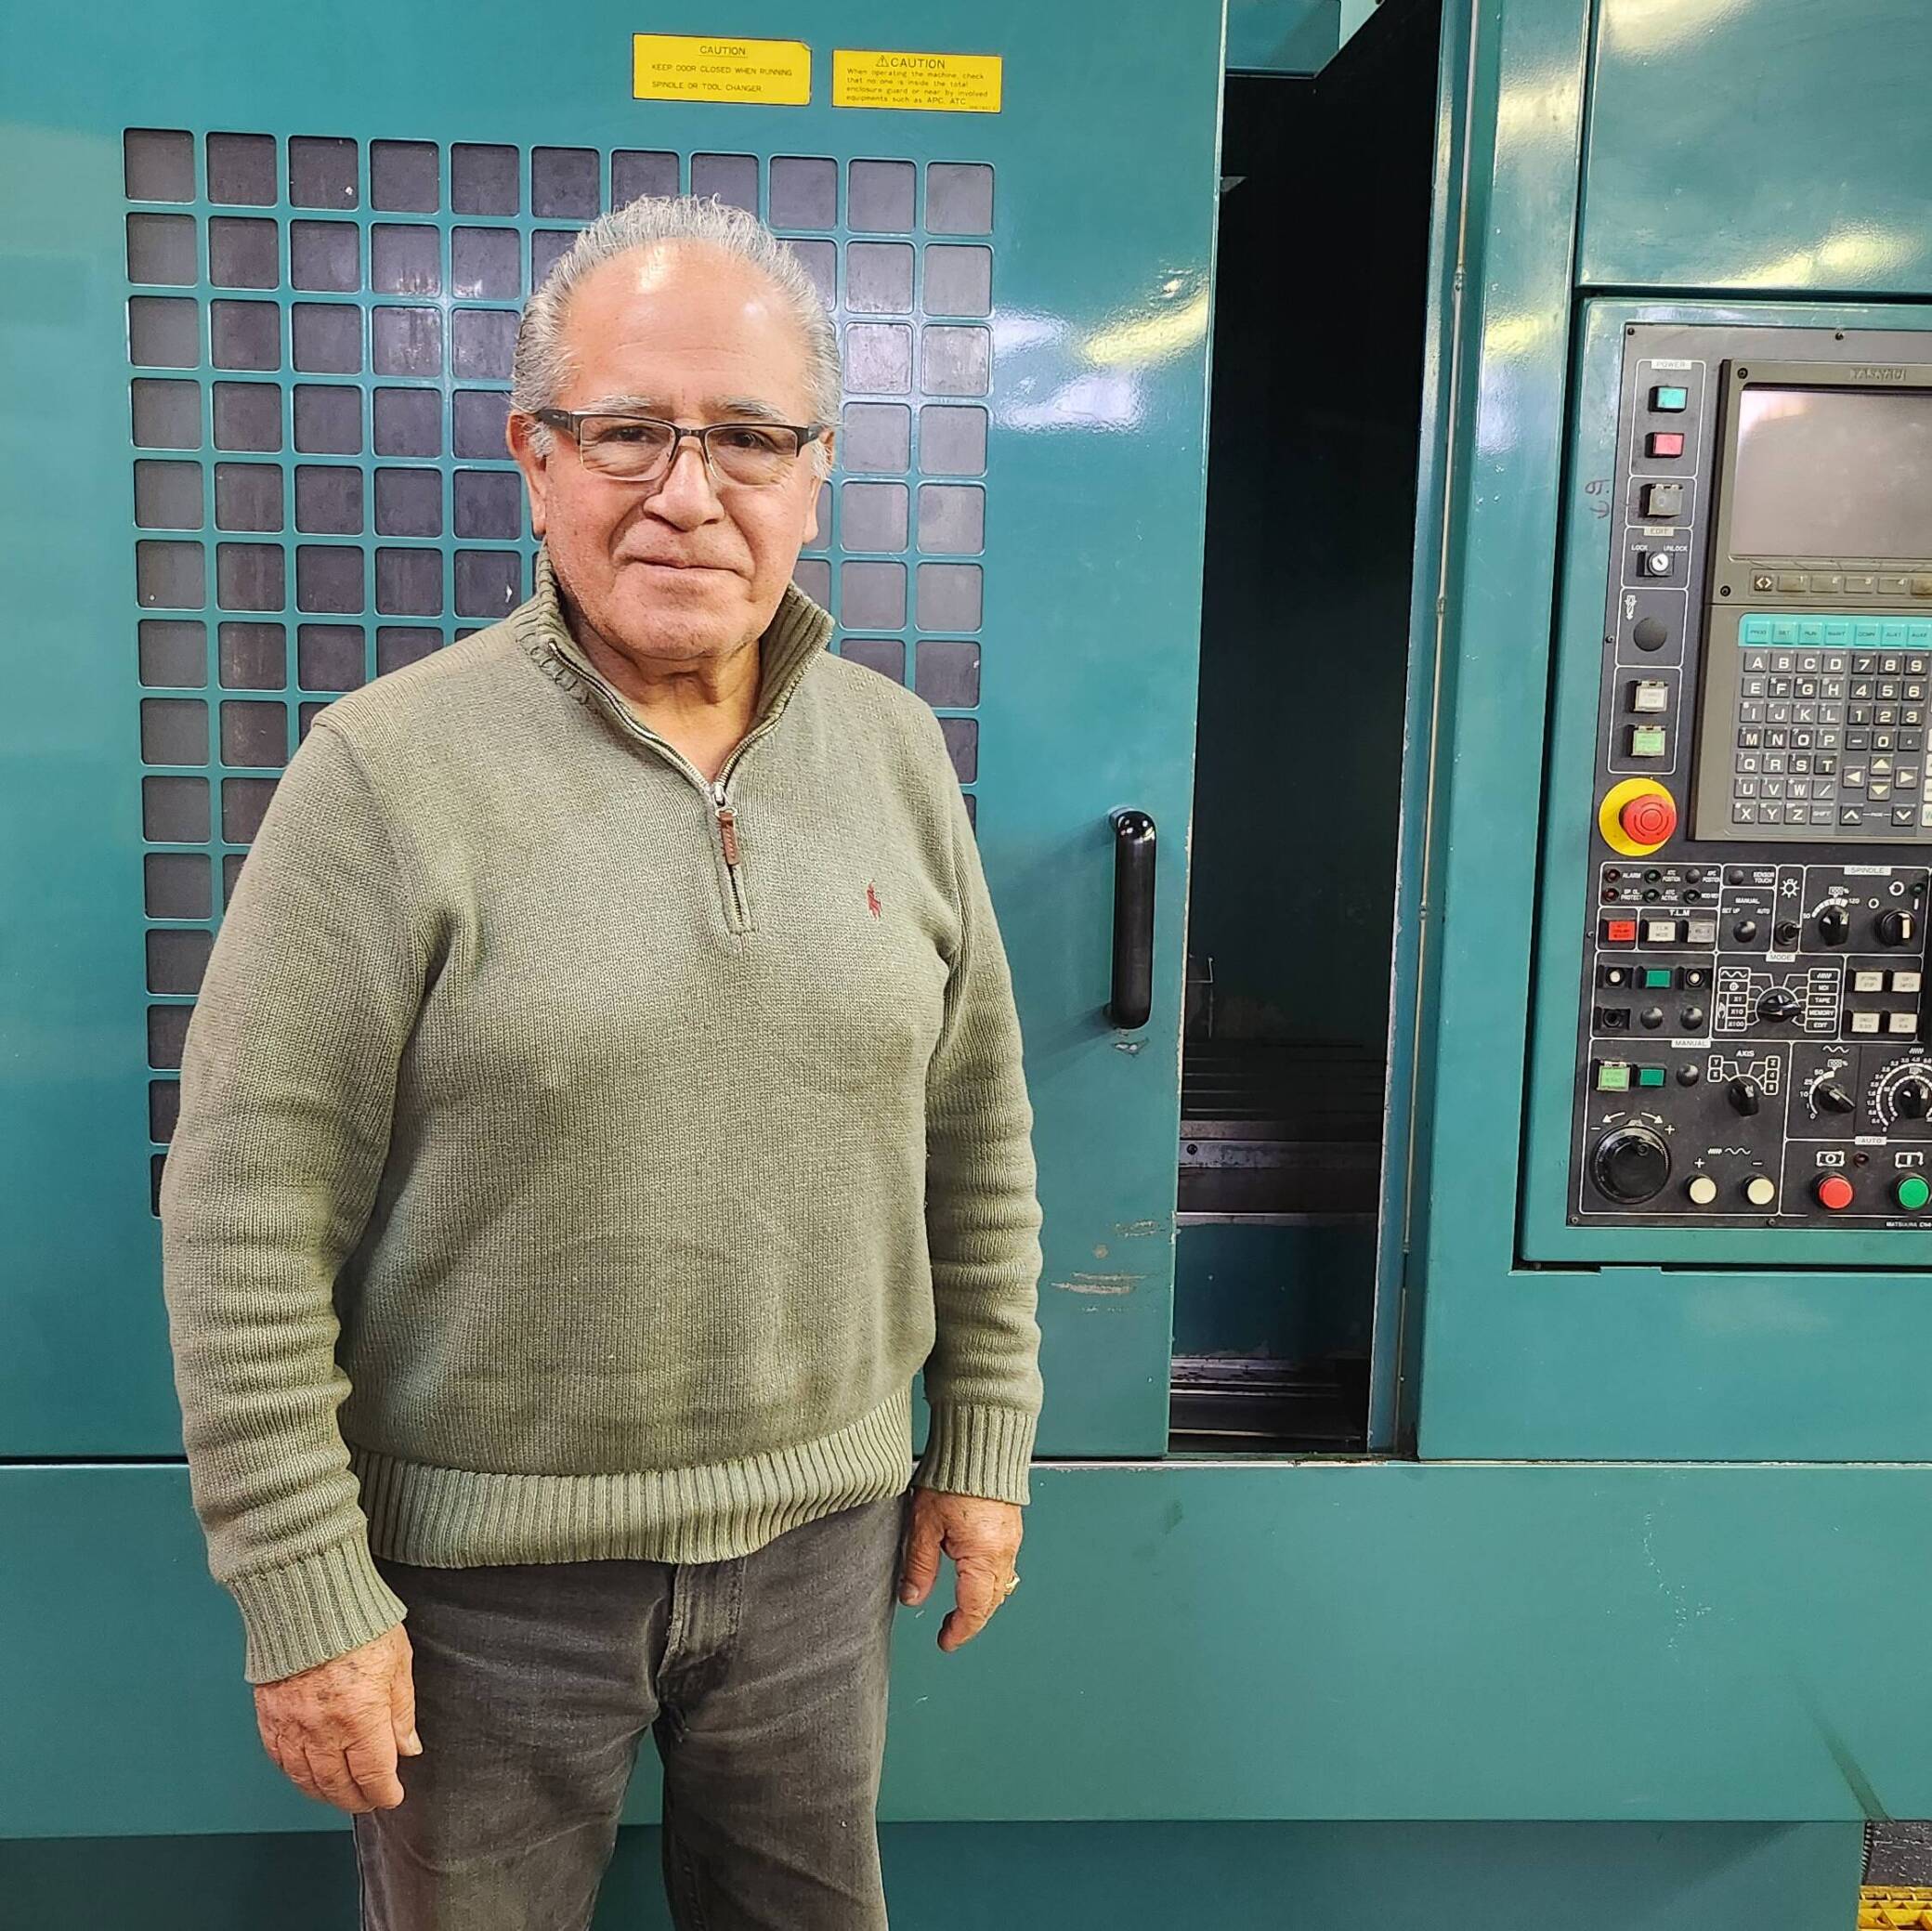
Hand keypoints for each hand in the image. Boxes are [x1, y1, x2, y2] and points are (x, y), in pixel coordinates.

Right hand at [253, 1622, 420, 1813]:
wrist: (308, 1597)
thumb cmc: (357, 1622)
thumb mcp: (398, 1662)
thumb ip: (402, 1710)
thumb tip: (407, 1748)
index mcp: (361, 1716)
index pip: (373, 1775)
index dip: (384, 1793)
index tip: (392, 1796)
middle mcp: (322, 1729)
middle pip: (338, 1785)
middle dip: (356, 1799)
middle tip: (369, 1800)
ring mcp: (291, 1726)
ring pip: (306, 1779)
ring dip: (325, 1793)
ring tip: (341, 1794)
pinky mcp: (269, 1717)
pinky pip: (279, 1760)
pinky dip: (295, 1775)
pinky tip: (307, 1775)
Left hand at [896, 1488, 1022, 1651]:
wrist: (980, 1444)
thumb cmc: (954, 1477)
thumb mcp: (925, 1525)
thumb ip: (919, 1565)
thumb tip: (912, 1597)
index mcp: (982, 1556)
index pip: (973, 1609)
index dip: (959, 1631)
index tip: (945, 1642)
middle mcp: (1003, 1552)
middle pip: (991, 1602)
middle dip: (972, 1622)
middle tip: (950, 1632)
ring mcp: (1011, 1540)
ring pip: (1001, 1586)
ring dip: (982, 1602)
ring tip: (959, 1609)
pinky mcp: (1011, 1528)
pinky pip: (1004, 1566)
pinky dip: (990, 1581)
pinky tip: (974, 1577)